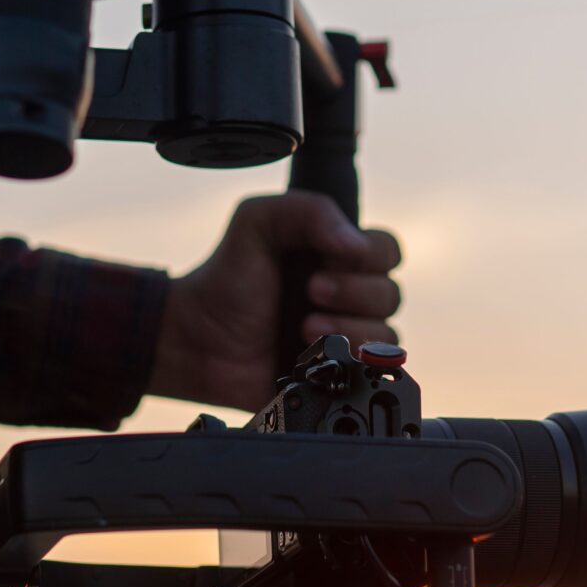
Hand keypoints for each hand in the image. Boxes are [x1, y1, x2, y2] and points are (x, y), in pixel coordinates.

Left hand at [149, 193, 403, 411]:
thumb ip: (309, 211)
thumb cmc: (226, 278)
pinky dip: (350, 360)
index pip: (386, 250)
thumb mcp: (257, 221)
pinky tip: (313, 354)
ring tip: (306, 327)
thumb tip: (356, 245)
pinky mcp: (338, 375)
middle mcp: (348, 295)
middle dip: (354, 293)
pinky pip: (373, 372)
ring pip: (386, 334)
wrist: (196, 338)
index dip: (369, 256)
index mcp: (336, 255)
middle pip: (390, 294)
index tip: (326, 260)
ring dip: (350, 329)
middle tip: (311, 291)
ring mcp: (344, 337)